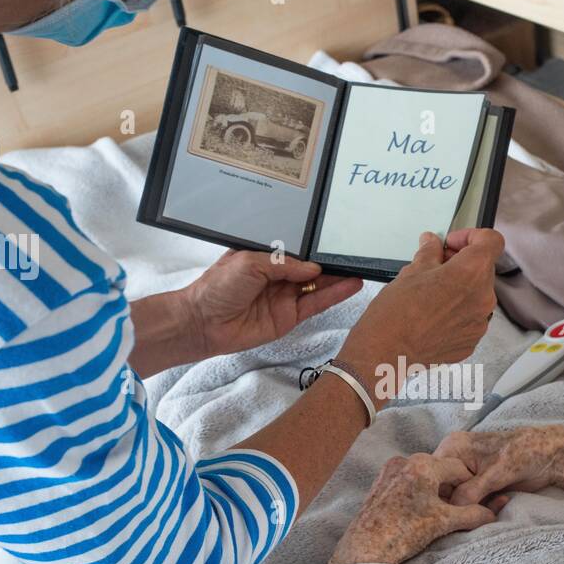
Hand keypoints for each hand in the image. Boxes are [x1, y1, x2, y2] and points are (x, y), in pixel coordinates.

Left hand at [182, 249, 362, 356]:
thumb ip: (283, 264)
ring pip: (317, 287)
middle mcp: (277, 277)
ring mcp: (285, 298)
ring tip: (360, 270)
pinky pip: (315, 305)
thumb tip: (313, 269)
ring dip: (338, 279)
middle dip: (331, 263)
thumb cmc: (218, 288)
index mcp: (265, 258)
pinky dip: (333, 296)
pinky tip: (350, 286)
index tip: (336, 241)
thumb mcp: (249, 263)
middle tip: (354, 255)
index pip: (297, 251)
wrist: (203, 322)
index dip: (314, 248)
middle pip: (311, 269)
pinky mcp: (289, 318)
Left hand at [329, 454, 505, 563]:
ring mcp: (390, 470)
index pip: (459, 468)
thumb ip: (472, 515)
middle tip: (457, 508)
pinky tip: (418, 511)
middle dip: (451, 487)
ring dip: (434, 489)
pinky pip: (407, 480)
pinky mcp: (380, 481)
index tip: (476, 500)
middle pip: (440, 469)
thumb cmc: (405, 532)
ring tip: (437, 512)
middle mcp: (405, 460)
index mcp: (423, 464)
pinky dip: (417, 490)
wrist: (366, 548)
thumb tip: (492, 515)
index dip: (471, 485)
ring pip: (423, 475)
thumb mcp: (444, 522)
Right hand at [337, 229, 502, 406]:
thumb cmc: (396, 314)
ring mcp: (479, 323)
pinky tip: (433, 315)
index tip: (453, 243)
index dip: (472, 236)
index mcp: (471, 272)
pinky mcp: (471, 341)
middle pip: (483, 269)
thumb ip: (430, 252)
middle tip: (435, 267)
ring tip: (432, 294)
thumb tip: (433, 243)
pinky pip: (470, 318)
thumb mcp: (411, 271)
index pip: (492, 241)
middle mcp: (483, 298)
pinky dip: (457, 311)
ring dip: (460, 288)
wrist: (386, 352)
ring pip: (477, 294)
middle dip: (461, 263)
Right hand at [434, 425, 563, 506]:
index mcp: (453, 447)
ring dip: (477, 507)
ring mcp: (467, 473)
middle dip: (463, 504)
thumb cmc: (525, 453)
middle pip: (446, 491)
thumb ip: (470, 491)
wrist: (552, 456)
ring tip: (499, 499)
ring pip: (459, 501)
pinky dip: (485, 507)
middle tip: (485, 505)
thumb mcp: (495, 473)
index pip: (435, 478)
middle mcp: (455, 459)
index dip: (445, 495)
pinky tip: (502, 499)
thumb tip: (452, 509)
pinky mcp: (480, 485)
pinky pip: (473, 503)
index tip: (464, 505)